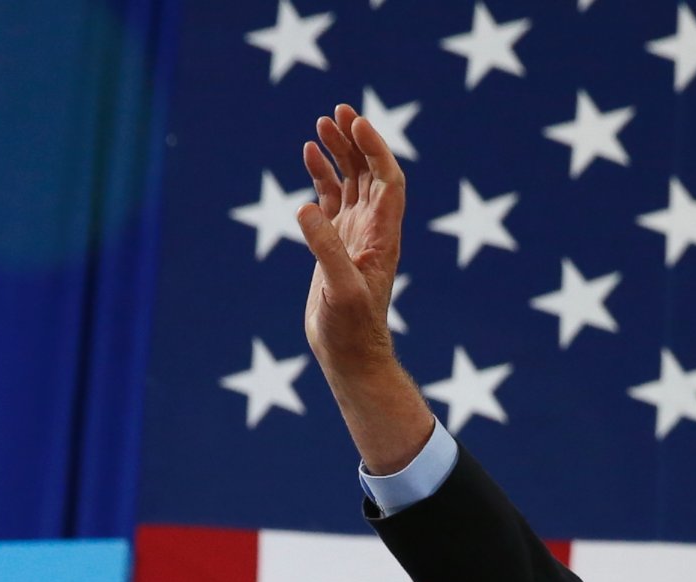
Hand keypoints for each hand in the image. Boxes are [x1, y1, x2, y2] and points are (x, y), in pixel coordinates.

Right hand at [297, 107, 437, 477]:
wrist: (349, 356)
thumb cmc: (352, 330)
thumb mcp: (340, 290)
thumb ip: (326, 249)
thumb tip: (306, 207)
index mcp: (383, 236)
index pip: (388, 181)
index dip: (376, 149)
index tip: (356, 122)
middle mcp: (374, 230)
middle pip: (371, 173)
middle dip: (357, 141)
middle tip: (338, 110)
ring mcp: (355, 235)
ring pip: (352, 182)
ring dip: (340, 152)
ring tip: (322, 123)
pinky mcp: (336, 244)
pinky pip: (332, 199)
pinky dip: (323, 175)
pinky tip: (310, 153)